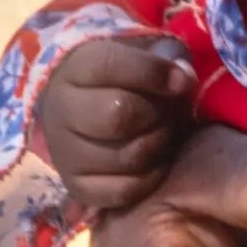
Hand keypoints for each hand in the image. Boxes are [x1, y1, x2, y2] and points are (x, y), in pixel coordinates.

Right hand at [38, 37, 195, 206]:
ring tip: (163, 134)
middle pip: (118, 116)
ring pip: (126, 156)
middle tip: (169, 113)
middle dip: (156, 114)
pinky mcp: (76, 187)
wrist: (83, 112)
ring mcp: (65, 153)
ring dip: (158, 146)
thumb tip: (184, 79)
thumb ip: (165, 59)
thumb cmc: (124, 79)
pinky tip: (154, 162)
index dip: (154, 73)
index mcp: (75, 68)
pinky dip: (149, 178)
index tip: (181, 81)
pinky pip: (124, 190)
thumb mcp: (141, 55)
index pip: (112, 66)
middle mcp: (61, 111)